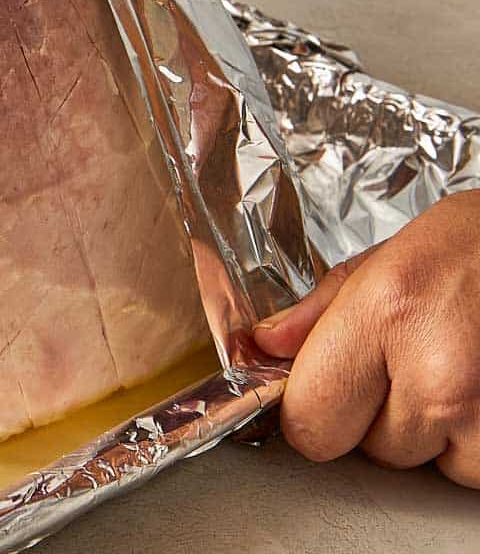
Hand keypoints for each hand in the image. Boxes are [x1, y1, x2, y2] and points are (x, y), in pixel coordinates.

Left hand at [254, 190, 479, 487]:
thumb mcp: (390, 253)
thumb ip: (320, 309)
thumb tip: (265, 347)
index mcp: (386, 314)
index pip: (308, 421)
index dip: (313, 411)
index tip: (323, 393)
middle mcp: (438, 372)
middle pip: (368, 450)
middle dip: (377, 418)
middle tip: (407, 366)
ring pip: (428, 464)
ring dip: (434, 433)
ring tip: (456, 369)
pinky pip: (474, 470)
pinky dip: (476, 443)